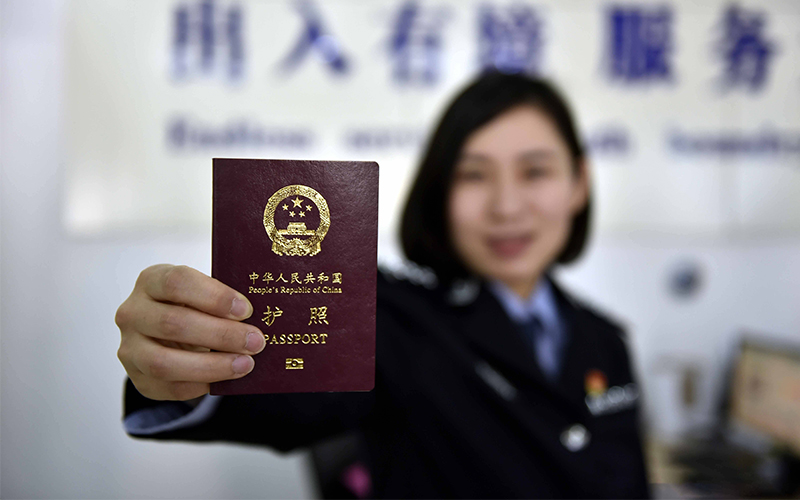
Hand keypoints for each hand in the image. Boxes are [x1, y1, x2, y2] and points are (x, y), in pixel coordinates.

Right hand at [115, 264, 264, 400]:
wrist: (168, 332)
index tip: (246, 310)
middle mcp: (132, 312)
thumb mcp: (203, 292)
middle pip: (173, 324)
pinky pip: (169, 387)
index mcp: (151, 280)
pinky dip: (201, 384)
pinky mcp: (138, 377)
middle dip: (221, 335)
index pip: (177, 282)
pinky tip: (226, 379)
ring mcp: (130, 348)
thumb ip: (223, 300)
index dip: (214, 297)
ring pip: (164, 362)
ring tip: (245, 364)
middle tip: (255, 341)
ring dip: (211, 366)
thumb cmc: (193, 306)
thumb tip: (262, 315)